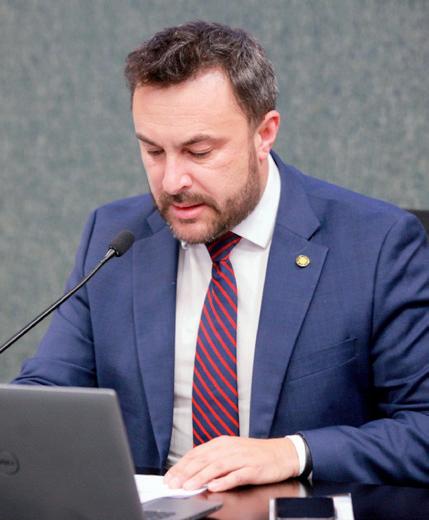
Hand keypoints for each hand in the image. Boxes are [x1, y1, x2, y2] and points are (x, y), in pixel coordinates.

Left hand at [164, 436, 299, 491]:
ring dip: (200, 477)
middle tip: (173, 483)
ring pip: (217, 467)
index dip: (182, 465)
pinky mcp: (253, 469)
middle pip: (204, 460)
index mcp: (222, 443)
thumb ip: (214, 459)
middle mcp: (230, 448)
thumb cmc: (255, 454)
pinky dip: (224, 481)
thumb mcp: (232, 452)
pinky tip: (214, 487)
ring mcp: (241, 458)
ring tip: (188, 486)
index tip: (170, 477)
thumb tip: (193, 471)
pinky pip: (236, 475)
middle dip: (186, 473)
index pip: (197, 453)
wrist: (282, 453)